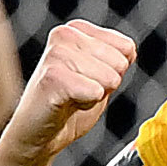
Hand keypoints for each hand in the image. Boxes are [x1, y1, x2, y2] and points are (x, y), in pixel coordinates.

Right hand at [0, 21, 133, 165]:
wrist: (37, 135)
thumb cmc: (66, 106)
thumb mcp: (99, 74)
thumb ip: (116, 57)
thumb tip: (129, 49)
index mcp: (75, 29)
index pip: (126, 47)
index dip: (113, 72)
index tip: (87, 81)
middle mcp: (64, 35)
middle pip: (120, 63)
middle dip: (105, 84)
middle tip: (78, 92)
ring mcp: (56, 54)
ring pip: (110, 77)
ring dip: (94, 95)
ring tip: (71, 98)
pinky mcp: (52, 78)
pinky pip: (95, 91)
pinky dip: (85, 105)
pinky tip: (65, 105)